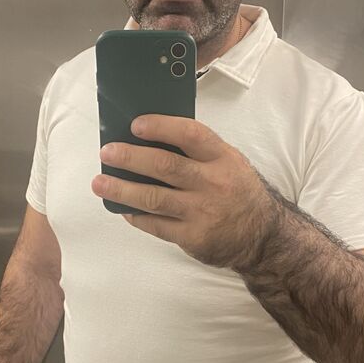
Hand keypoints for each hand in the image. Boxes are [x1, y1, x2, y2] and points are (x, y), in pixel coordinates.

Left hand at [92, 115, 280, 272]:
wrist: (264, 236)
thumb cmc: (238, 191)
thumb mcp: (229, 163)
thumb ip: (199, 152)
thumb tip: (150, 139)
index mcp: (222, 158)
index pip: (190, 134)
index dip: (161, 127)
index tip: (135, 125)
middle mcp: (213, 183)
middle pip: (165, 166)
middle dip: (131, 157)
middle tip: (107, 152)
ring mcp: (202, 212)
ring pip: (154, 198)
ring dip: (122, 189)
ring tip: (100, 183)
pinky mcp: (193, 237)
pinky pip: (157, 225)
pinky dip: (136, 216)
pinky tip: (123, 208)